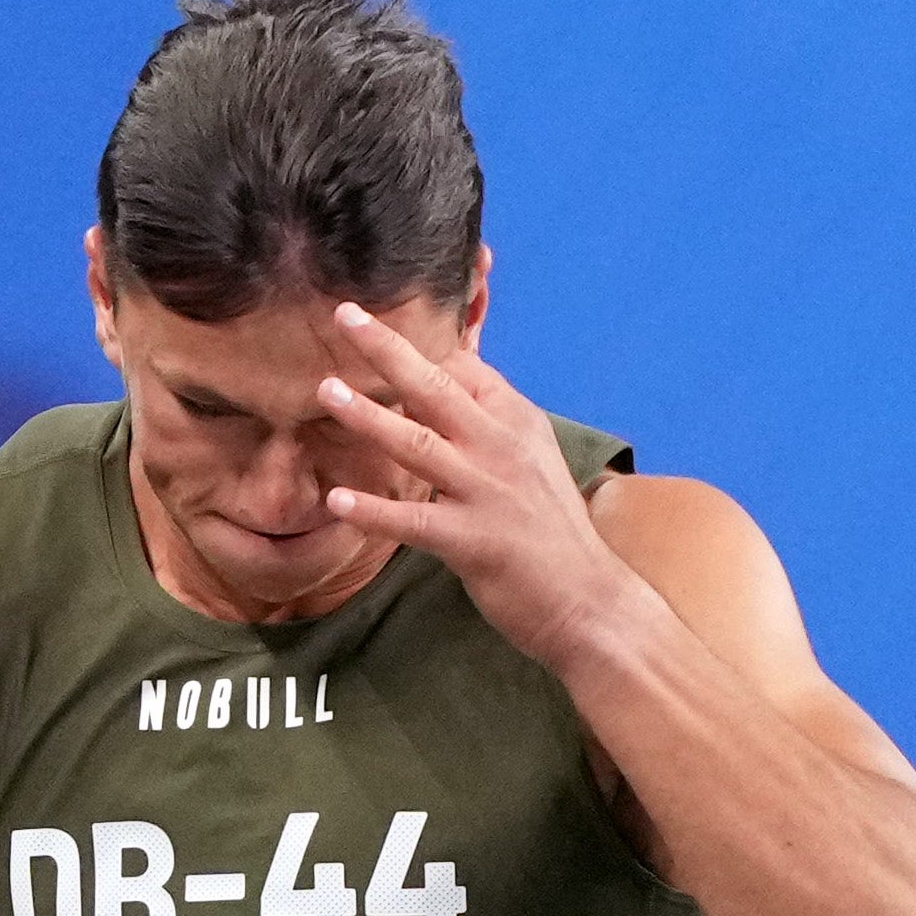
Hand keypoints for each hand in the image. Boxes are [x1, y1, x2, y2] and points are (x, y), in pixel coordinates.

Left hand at [316, 306, 649, 672]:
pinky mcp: (473, 540)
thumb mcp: (532, 460)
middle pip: (436, 387)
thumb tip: (453, 384)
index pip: (464, 369)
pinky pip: (414, 521)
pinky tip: (337, 500)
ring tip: (326, 391)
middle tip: (344, 316)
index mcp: (516, 422)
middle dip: (388, 350)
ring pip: (419, 444)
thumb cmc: (550, 531)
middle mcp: (501, 446)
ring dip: (369, 417)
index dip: (419, 345)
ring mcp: (487, 492)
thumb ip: (491, 423)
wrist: (588, 599)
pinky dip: (375, 510)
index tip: (372, 323)